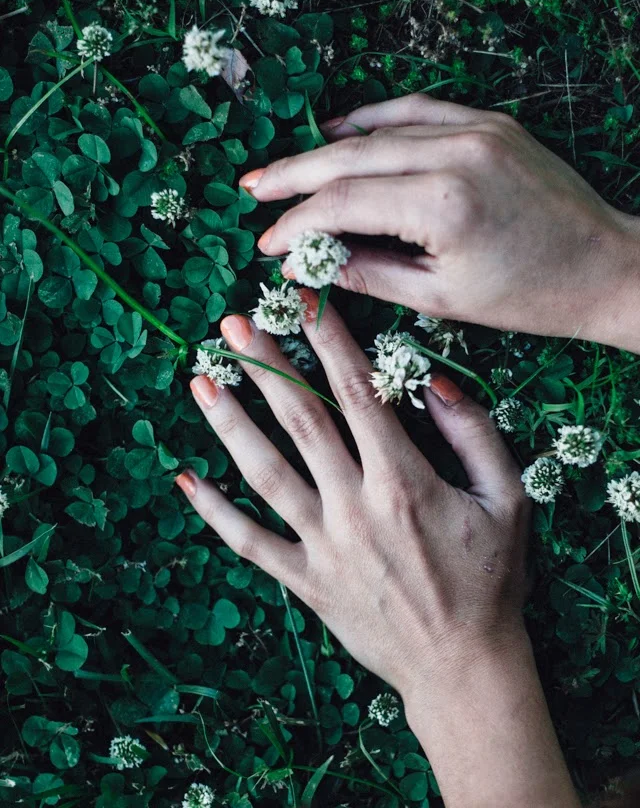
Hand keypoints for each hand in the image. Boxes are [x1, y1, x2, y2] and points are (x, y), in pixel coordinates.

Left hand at [178, 293, 528, 696]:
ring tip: (201, 381)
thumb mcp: (509, 501)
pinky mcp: (305, 581)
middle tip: (229, 325)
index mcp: (404, 481)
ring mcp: (323, 545)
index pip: (358, 393)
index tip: (302, 300)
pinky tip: (188, 481)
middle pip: (301, 422)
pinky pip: (251, 543)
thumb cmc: (490, 580)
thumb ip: (475, 434)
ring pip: (265, 473)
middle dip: (264, 367)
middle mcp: (354, 506)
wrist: (464, 667)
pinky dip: (217, 513)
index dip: (328, 340)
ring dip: (230, 424)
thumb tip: (433, 383)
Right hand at [240, 95, 639, 351]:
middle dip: (294, 174)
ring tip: (286, 165)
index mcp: (443, 204)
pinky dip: (375, 119)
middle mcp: (456, 152)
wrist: (606, 267)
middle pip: (350, 154)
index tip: (266, 242)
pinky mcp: (490, 122)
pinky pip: (417, 109)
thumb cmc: (529, 296)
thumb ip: (368, 273)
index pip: (343, 202)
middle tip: (251, 188)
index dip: (297, 221)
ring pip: (379, 127)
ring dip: (327, 144)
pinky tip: (343, 130)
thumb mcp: (442, 299)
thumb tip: (309, 263)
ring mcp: (476, 129)